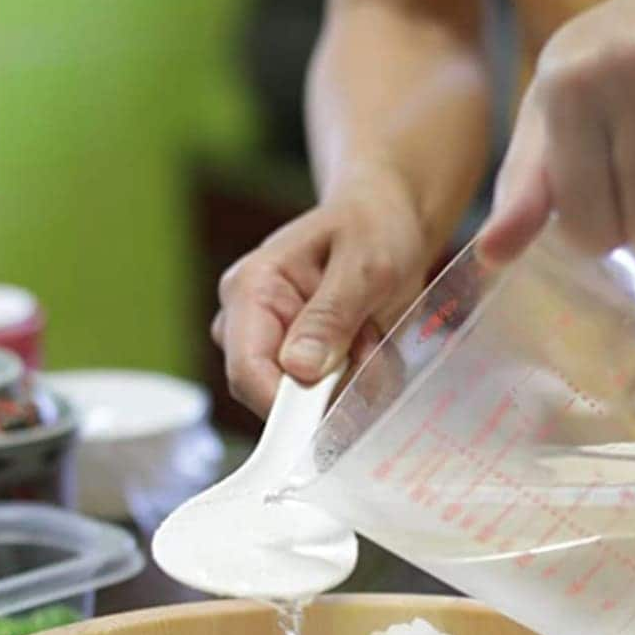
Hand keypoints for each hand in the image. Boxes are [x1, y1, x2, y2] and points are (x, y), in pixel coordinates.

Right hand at [214, 164, 428, 417]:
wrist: (388, 221)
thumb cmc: (373, 226)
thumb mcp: (365, 263)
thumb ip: (332, 315)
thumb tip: (299, 368)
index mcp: (250, 289)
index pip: (246, 370)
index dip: (285, 406)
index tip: (331, 413)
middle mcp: (247, 324)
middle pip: (272, 396)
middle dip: (330, 386)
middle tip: (369, 342)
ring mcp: (269, 348)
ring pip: (303, 404)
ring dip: (348, 381)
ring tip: (370, 333)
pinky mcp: (294, 366)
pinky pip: (323, 400)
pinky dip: (355, 381)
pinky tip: (367, 343)